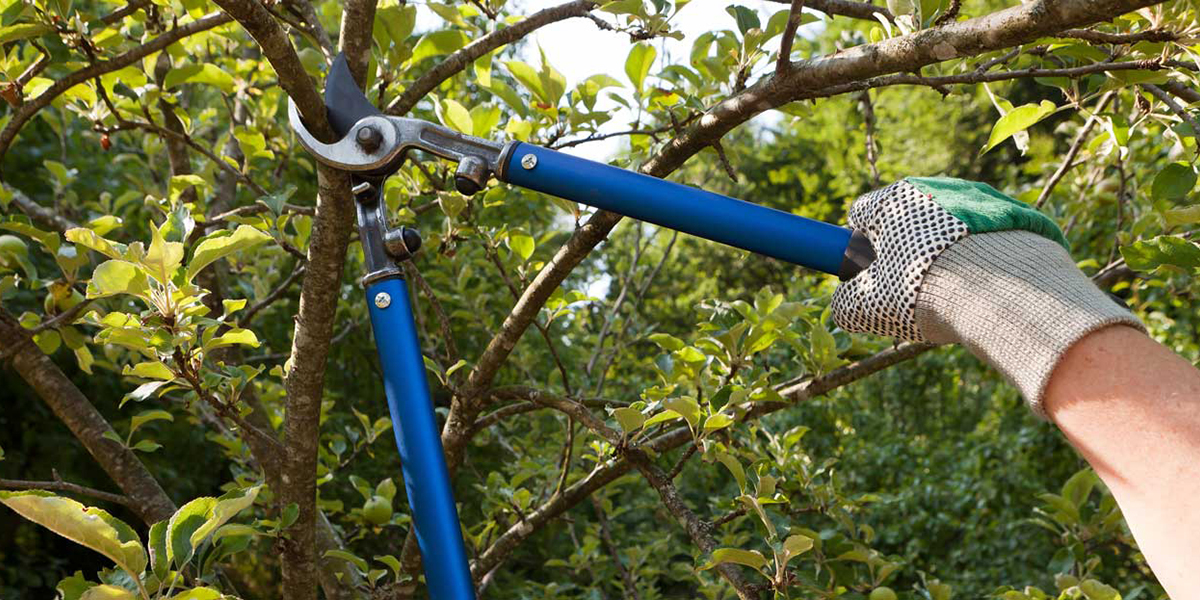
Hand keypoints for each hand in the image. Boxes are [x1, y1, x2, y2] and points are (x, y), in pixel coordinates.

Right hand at [831, 177, 1140, 414]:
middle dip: (907, 250)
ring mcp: (980, 198)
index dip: (859, 245)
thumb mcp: (866, 307)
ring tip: (957, 293)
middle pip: (909, 219)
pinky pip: (989, 237)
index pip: (861, 213)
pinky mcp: (1017, 215)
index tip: (869, 273)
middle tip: (913, 290)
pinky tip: (988, 288)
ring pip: (950, 227)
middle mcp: (936, 187)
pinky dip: (984, 258)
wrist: (1005, 291)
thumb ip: (845, 302)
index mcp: (894, 199)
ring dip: (947, 253)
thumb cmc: (923, 293)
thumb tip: (846, 303)